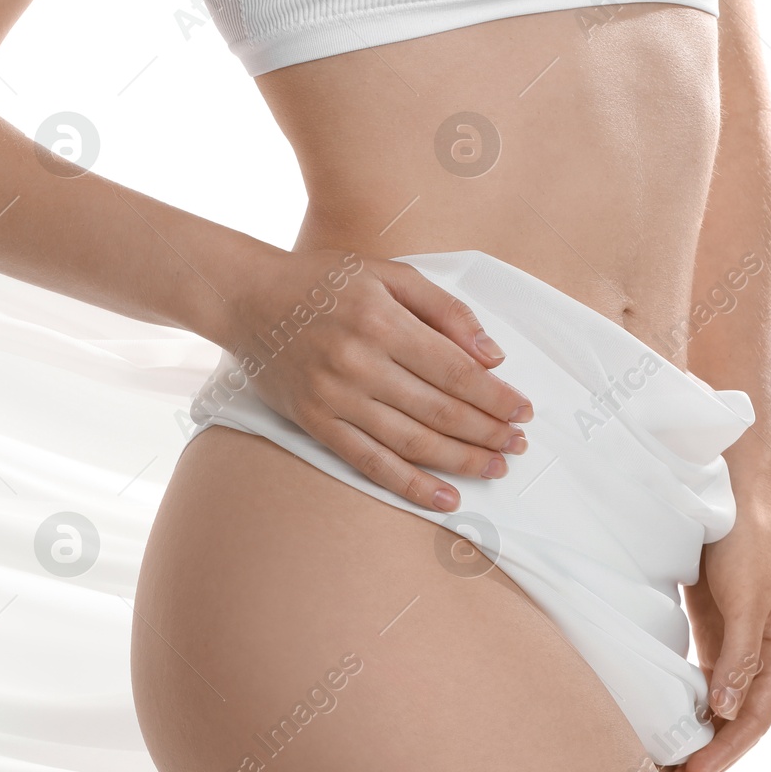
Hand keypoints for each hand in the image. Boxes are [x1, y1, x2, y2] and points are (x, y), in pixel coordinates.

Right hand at [221, 249, 533, 511]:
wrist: (247, 298)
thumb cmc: (323, 281)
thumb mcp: (388, 273)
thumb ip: (444, 310)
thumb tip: (492, 356)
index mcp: (382, 321)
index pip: (455, 370)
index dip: (495, 397)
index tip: (523, 411)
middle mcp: (359, 363)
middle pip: (440, 410)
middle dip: (488, 432)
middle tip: (518, 445)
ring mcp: (336, 398)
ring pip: (412, 442)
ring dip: (461, 461)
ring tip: (495, 469)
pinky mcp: (316, 423)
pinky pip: (371, 463)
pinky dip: (411, 485)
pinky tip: (445, 498)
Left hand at [667, 505, 770, 771]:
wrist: (735, 493)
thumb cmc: (748, 541)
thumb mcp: (745, 598)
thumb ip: (737, 654)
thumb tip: (725, 709)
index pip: (755, 717)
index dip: (727, 752)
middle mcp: (764, 653)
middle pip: (739, 718)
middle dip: (712, 755)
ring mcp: (739, 642)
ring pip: (721, 703)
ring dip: (699, 736)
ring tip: (669, 768)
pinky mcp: (716, 628)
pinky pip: (704, 679)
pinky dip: (689, 705)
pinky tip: (669, 724)